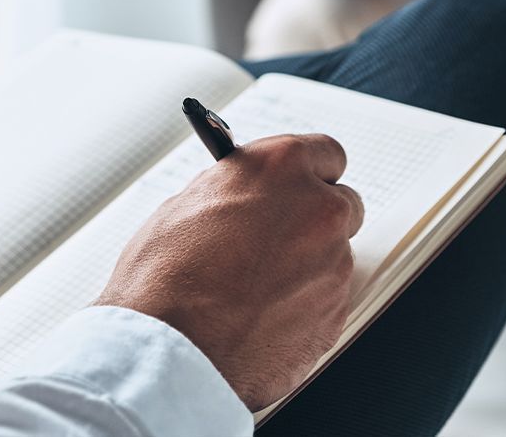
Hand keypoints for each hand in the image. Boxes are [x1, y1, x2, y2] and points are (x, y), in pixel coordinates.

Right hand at [93, 135, 364, 409]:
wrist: (167, 351)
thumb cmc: (163, 278)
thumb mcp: (186, 205)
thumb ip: (235, 193)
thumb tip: (248, 197)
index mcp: (282, 167)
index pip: (326, 154)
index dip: (311, 174)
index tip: (301, 186)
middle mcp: (318, 210)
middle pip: (342, 206)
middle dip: (315, 220)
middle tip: (278, 240)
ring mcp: (333, 264)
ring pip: (333, 258)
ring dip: (306, 267)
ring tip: (254, 290)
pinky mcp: (335, 315)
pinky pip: (327, 302)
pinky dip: (303, 307)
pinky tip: (260, 318)